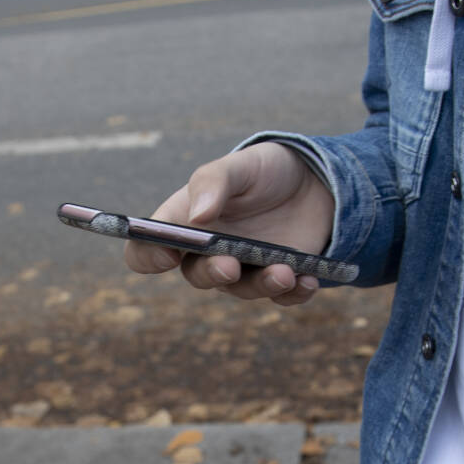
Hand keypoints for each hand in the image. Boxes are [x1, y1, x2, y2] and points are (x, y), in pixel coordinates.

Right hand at [124, 142, 333, 305]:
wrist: (316, 180)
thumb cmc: (264, 171)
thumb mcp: (239, 165)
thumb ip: (212, 182)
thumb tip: (197, 216)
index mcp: (184, 223)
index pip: (146, 250)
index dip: (148, 257)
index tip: (168, 254)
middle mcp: (208, 253)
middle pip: (196, 276)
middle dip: (212, 274)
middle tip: (230, 266)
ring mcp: (244, 269)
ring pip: (241, 291)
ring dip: (261, 285)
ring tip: (285, 272)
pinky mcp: (280, 279)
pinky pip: (282, 297)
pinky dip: (294, 294)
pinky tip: (307, 280)